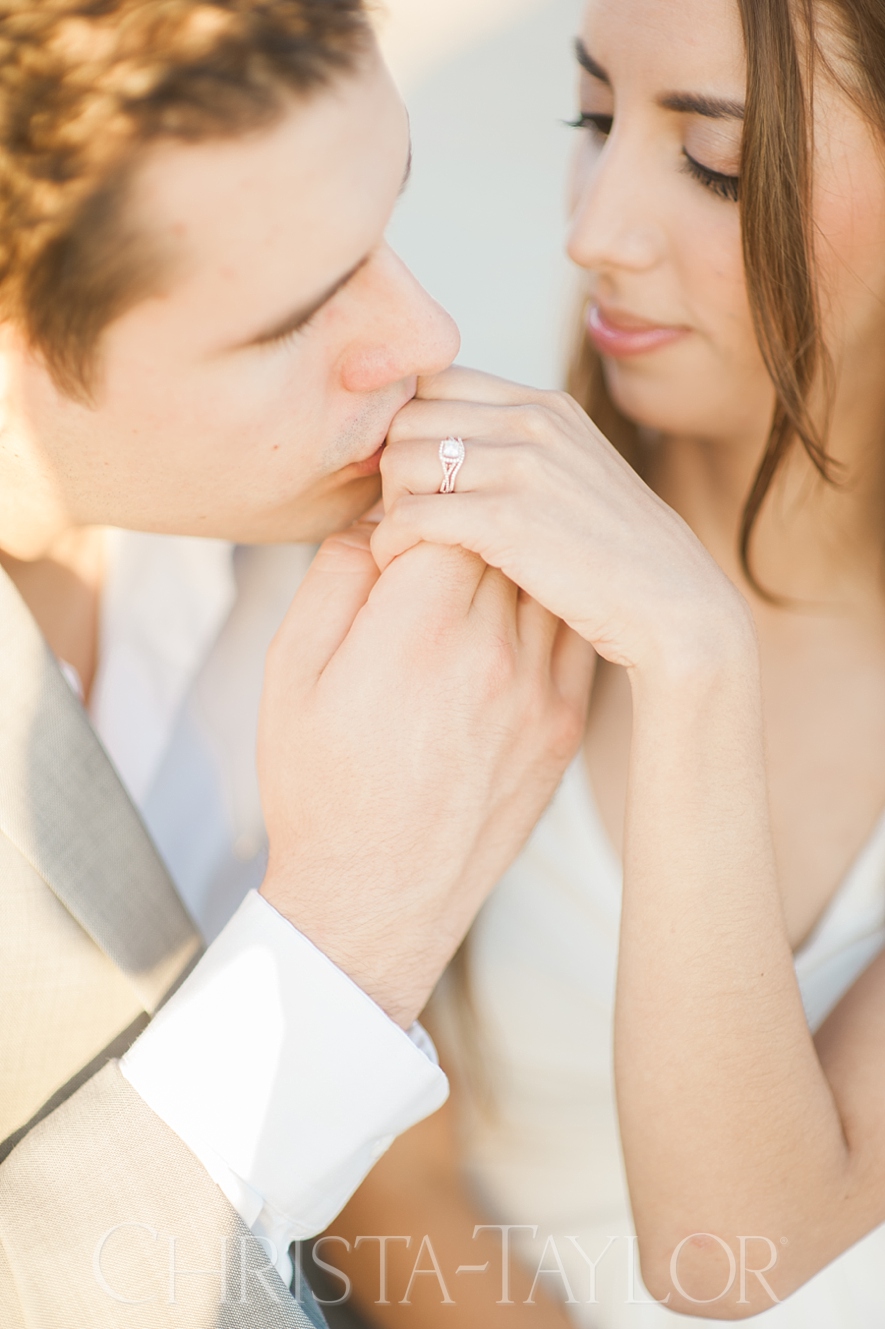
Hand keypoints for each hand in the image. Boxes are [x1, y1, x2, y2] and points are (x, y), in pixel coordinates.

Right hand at [257, 521, 591, 1026]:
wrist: (377, 901)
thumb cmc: (319, 787)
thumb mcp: (290, 675)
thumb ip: (333, 579)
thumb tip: (374, 520)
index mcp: (417, 631)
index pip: (452, 510)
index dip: (425, 500)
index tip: (402, 519)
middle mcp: (493, 653)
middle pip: (506, 536)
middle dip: (473, 520)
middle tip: (446, 525)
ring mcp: (540, 691)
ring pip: (547, 579)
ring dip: (518, 559)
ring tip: (482, 564)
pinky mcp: (565, 724)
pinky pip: (572, 633)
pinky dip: (550, 607)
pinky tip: (513, 614)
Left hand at [373, 367, 750, 678]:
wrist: (675, 605)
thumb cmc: (619, 559)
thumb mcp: (576, 478)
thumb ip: (523, 453)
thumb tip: (453, 453)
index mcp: (545, 405)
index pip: (436, 382)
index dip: (409, 427)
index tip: (409, 477)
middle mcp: (532, 421)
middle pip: (409, 416)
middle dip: (389, 466)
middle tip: (400, 514)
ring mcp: (521, 466)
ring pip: (400, 459)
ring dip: (388, 503)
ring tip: (402, 541)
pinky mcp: (506, 519)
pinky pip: (409, 513)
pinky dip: (392, 540)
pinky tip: (401, 563)